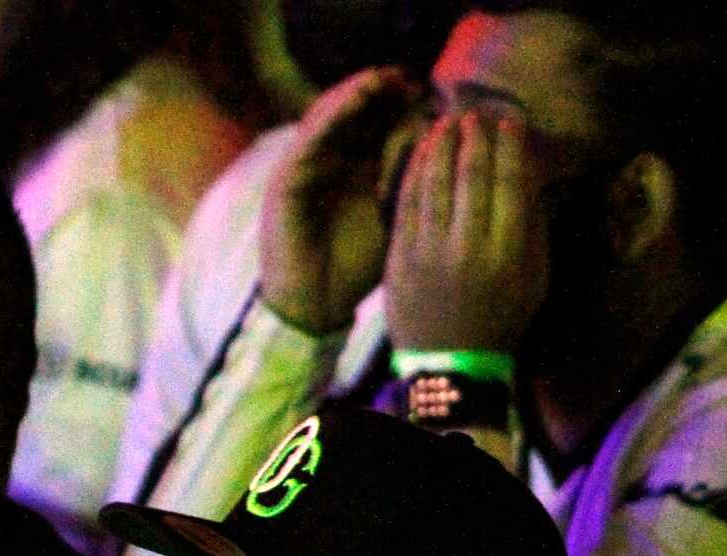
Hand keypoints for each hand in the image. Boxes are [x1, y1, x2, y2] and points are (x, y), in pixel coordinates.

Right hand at [260, 66, 421, 334]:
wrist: (316, 308)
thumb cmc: (356, 269)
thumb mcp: (395, 215)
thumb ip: (413, 179)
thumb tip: (441, 135)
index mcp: (353, 171)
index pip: (374, 124)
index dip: (399, 104)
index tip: (429, 90)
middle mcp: (326, 164)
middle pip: (351, 113)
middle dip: (379, 92)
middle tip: (407, 77)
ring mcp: (303, 171)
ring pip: (328, 116)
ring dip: (355, 92)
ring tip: (382, 78)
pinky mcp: (285, 182)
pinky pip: (310, 138)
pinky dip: (333, 114)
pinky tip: (356, 98)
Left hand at [384, 110, 548, 355]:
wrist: (450, 365)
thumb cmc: (500, 317)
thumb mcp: (534, 277)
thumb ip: (532, 224)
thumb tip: (528, 169)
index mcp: (508, 254)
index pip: (510, 184)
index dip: (510, 148)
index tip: (510, 123)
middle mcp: (468, 250)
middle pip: (472, 177)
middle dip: (475, 138)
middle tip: (476, 114)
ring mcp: (429, 255)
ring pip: (436, 185)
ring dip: (442, 146)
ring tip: (448, 122)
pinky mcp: (399, 261)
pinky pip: (406, 204)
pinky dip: (414, 172)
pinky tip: (422, 151)